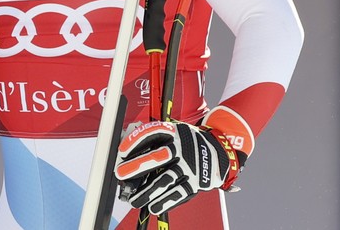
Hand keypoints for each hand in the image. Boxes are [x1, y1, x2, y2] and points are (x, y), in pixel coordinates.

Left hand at [114, 121, 240, 215]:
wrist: (219, 151)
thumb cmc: (188, 143)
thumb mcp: (174, 133)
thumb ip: (155, 141)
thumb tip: (128, 155)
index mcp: (174, 132)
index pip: (152, 133)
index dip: (135, 141)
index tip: (121, 152)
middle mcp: (182, 147)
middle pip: (158, 157)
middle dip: (137, 166)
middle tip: (120, 173)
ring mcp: (190, 165)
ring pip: (166, 179)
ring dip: (148, 191)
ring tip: (134, 199)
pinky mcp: (197, 181)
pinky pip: (179, 193)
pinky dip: (165, 201)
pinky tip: (153, 206)